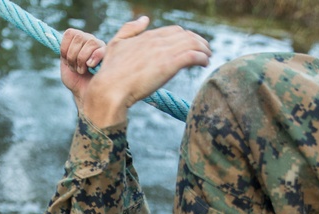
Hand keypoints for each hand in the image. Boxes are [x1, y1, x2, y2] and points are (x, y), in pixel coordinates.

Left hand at [59, 28, 105, 110]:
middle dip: (72, 56)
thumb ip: (63, 52)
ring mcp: (100, 46)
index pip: (70, 33)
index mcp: (78, 41)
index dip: (65, 48)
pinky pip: (100, 50)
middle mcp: (89, 40)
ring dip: (81, 60)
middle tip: (75, 68)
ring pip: (89, 42)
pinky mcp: (109, 55)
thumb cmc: (76, 81)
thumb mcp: (65, 64)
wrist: (85, 94)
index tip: (66, 61)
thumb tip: (56, 39)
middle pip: (78, 37)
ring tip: (82, 70)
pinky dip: (93, 58)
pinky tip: (91, 66)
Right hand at [82, 17, 210, 127]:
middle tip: (204, 50)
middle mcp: (157, 41)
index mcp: (147, 36)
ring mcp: (164, 52)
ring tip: (208, 56)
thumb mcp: (116, 44)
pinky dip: (202, 58)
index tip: (189, 45)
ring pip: (192, 43)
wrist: (110, 89)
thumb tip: (144, 18)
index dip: (184, 37)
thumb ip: (130, 29)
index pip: (173, 31)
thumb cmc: (110, 71)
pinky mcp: (170, 65)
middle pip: (186, 35)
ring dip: (204, 49)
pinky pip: (193, 56)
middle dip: (198, 41)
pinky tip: (204, 63)